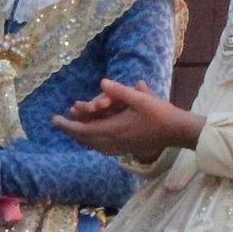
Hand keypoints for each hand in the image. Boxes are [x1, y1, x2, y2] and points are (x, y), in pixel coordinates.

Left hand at [52, 79, 201, 160]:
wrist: (177, 132)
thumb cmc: (160, 114)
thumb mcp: (141, 99)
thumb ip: (120, 91)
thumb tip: (101, 83)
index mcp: (115, 129)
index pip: (84, 130)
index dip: (68, 125)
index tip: (55, 120)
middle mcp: (115, 141)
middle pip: (86, 139)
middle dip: (71, 130)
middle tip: (59, 122)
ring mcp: (121, 147)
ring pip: (94, 144)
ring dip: (82, 136)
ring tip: (73, 128)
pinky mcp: (127, 148)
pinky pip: (103, 147)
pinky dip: (93, 141)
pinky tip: (93, 138)